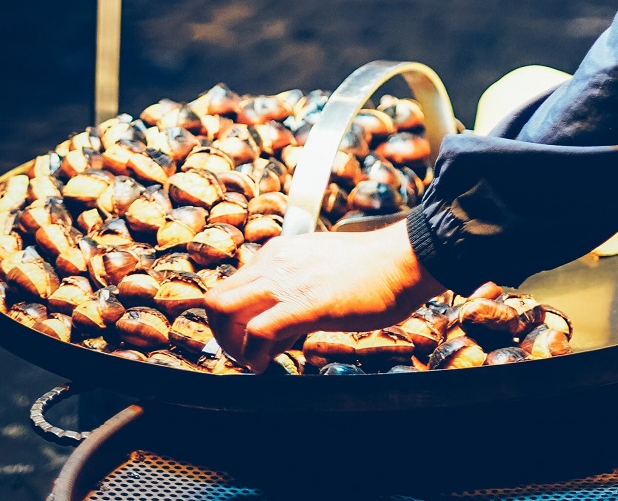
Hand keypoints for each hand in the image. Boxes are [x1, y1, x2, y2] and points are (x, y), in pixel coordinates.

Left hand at [205, 219, 439, 372]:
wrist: (401, 261)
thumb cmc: (369, 269)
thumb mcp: (319, 267)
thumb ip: (294, 289)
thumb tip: (279, 326)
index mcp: (279, 252)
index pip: (231, 286)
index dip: (232, 320)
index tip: (248, 340)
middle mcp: (275, 261)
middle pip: (216, 299)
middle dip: (221, 334)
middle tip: (244, 355)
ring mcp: (287, 281)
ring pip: (224, 311)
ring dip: (231, 346)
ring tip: (255, 361)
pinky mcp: (304, 304)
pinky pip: (257, 331)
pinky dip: (252, 355)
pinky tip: (267, 365)